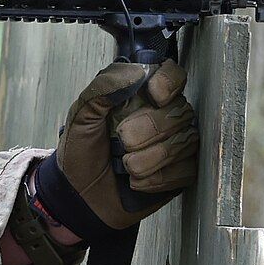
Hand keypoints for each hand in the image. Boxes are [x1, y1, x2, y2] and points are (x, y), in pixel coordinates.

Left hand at [30, 60, 198, 238]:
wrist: (79, 194)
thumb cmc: (82, 152)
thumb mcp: (82, 115)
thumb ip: (103, 86)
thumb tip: (135, 71)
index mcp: (142, 95)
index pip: (173, 76)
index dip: (169, 82)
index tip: (153, 94)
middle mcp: (165, 116)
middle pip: (180, 111)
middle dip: (148, 129)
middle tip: (122, 141)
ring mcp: (176, 144)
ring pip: (183, 142)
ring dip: (148, 158)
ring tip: (124, 165)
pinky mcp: (180, 173)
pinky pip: (184, 170)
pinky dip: (155, 179)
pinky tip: (136, 181)